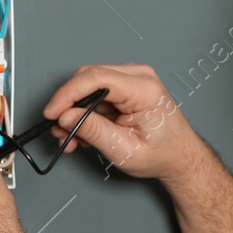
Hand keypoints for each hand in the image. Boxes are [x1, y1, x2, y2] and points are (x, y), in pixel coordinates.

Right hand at [43, 64, 206, 183]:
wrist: (180, 156)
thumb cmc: (162, 153)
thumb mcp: (124, 149)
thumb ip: (93, 131)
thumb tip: (66, 117)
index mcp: (144, 90)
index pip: (97, 78)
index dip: (68, 94)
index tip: (52, 112)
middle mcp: (140, 77)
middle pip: (89, 77)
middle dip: (68, 104)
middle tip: (59, 129)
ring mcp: (133, 78)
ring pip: (90, 85)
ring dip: (75, 110)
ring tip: (71, 136)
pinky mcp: (127, 86)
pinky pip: (97, 92)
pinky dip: (85, 111)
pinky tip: (83, 131)